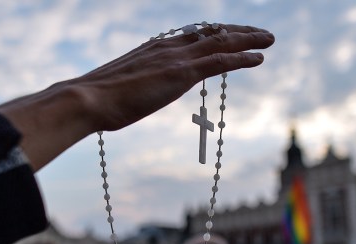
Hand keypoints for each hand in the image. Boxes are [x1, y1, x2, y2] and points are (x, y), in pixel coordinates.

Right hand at [0, 24, 274, 169]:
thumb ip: (138, 84)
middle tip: (260, 34)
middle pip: (212, 33)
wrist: (87, 100)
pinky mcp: (181, 73)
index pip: (193, 35)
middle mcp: (169, 46)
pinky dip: (242, 58)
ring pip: (221, 42)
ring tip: (269, 40)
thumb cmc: (99, 99)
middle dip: (239, 32)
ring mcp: (176, 58)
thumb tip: (139, 93)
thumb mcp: (123, 87)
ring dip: (248, 40)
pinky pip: (220, 61)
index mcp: (155, 47)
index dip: (216, 34)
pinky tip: (259, 58)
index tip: (232, 35)